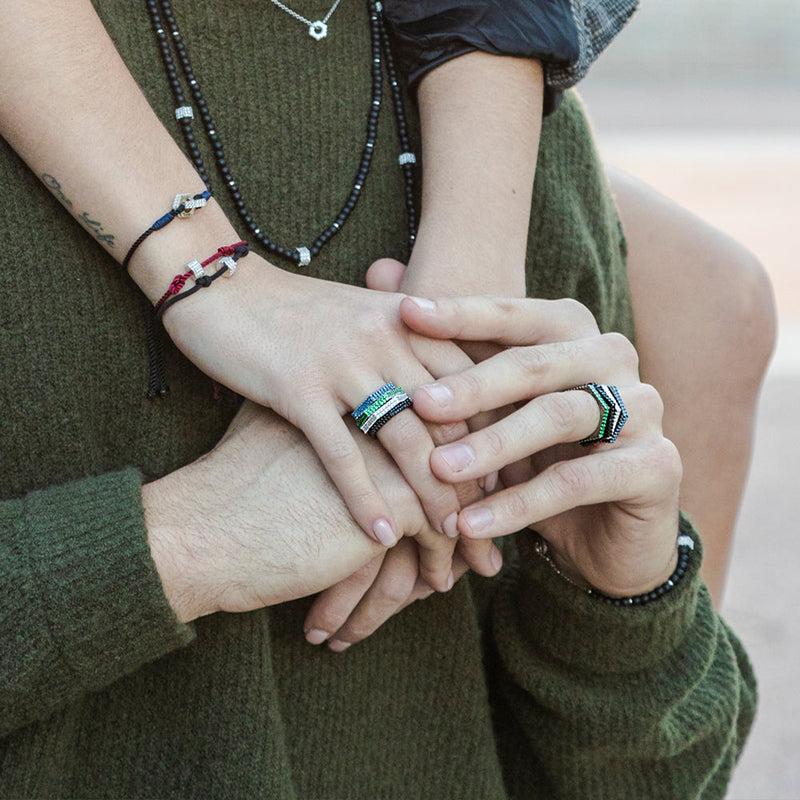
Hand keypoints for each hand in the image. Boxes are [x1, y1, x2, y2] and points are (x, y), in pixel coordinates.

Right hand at [159, 257, 492, 588]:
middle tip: (495, 518)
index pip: (474, 381)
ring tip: (450, 537)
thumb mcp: (364, 317)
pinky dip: (365, 499)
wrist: (220, 287)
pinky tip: (384, 537)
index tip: (514, 476)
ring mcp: (343, 362)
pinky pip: (342, 455)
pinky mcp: (297, 388)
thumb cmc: (297, 312)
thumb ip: (408, 347)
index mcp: (410, 320)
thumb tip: (444, 394)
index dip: (500, 431)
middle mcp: (386, 337)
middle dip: (478, 473)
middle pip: (450, 415)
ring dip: (431, 495)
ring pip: (405, 439)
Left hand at [402, 296, 682, 597]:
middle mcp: (614, 358)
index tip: (404, 314)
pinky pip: (580, 481)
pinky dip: (520, 504)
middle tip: (419, 404)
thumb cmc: (534, 454)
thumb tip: (375, 269)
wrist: (603, 530)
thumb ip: (440, 344)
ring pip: (560, 416)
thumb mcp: (488, 406)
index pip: (514, 315)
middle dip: (474, 384)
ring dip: (494, 445)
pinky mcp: (658, 466)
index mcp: (575, 332)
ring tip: (439, 470)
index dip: (460, 313)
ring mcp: (645, 409)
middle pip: (537, 363)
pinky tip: (472, 525)